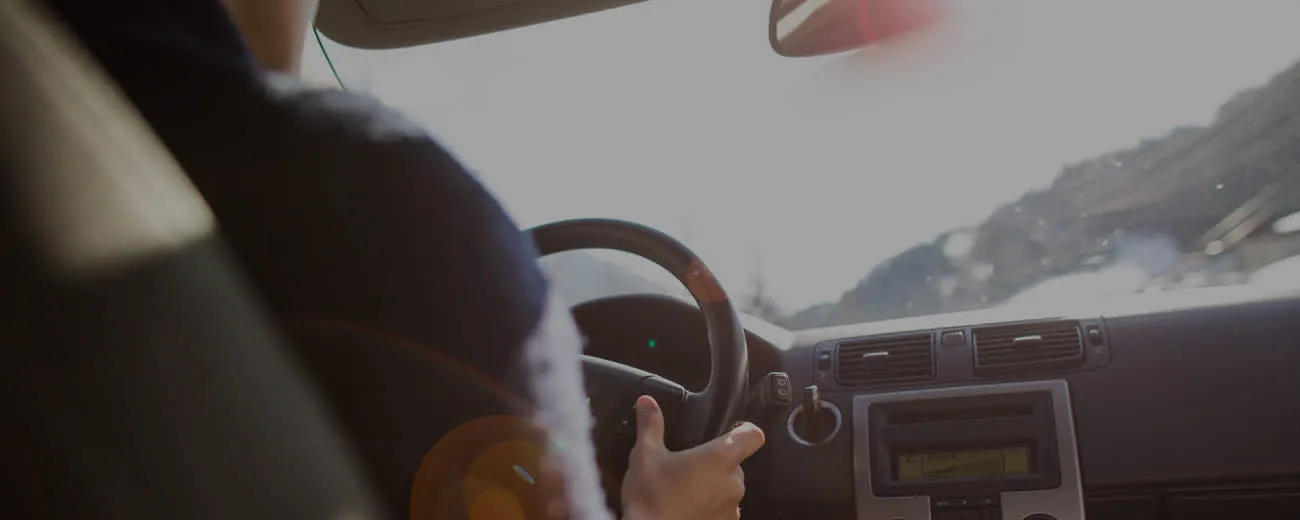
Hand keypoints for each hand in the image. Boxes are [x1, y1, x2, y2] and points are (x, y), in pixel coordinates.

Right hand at [620, 395, 765, 519]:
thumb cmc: (650, 499)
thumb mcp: (644, 456)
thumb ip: (650, 425)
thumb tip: (647, 402)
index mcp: (719, 458)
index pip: (753, 435)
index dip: (744, 429)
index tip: (731, 430)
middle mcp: (733, 483)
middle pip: (736, 463)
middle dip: (717, 463)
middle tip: (689, 466)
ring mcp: (732, 508)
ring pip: (729, 488)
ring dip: (714, 486)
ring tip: (685, 490)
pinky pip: (724, 510)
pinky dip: (711, 507)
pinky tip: (688, 508)